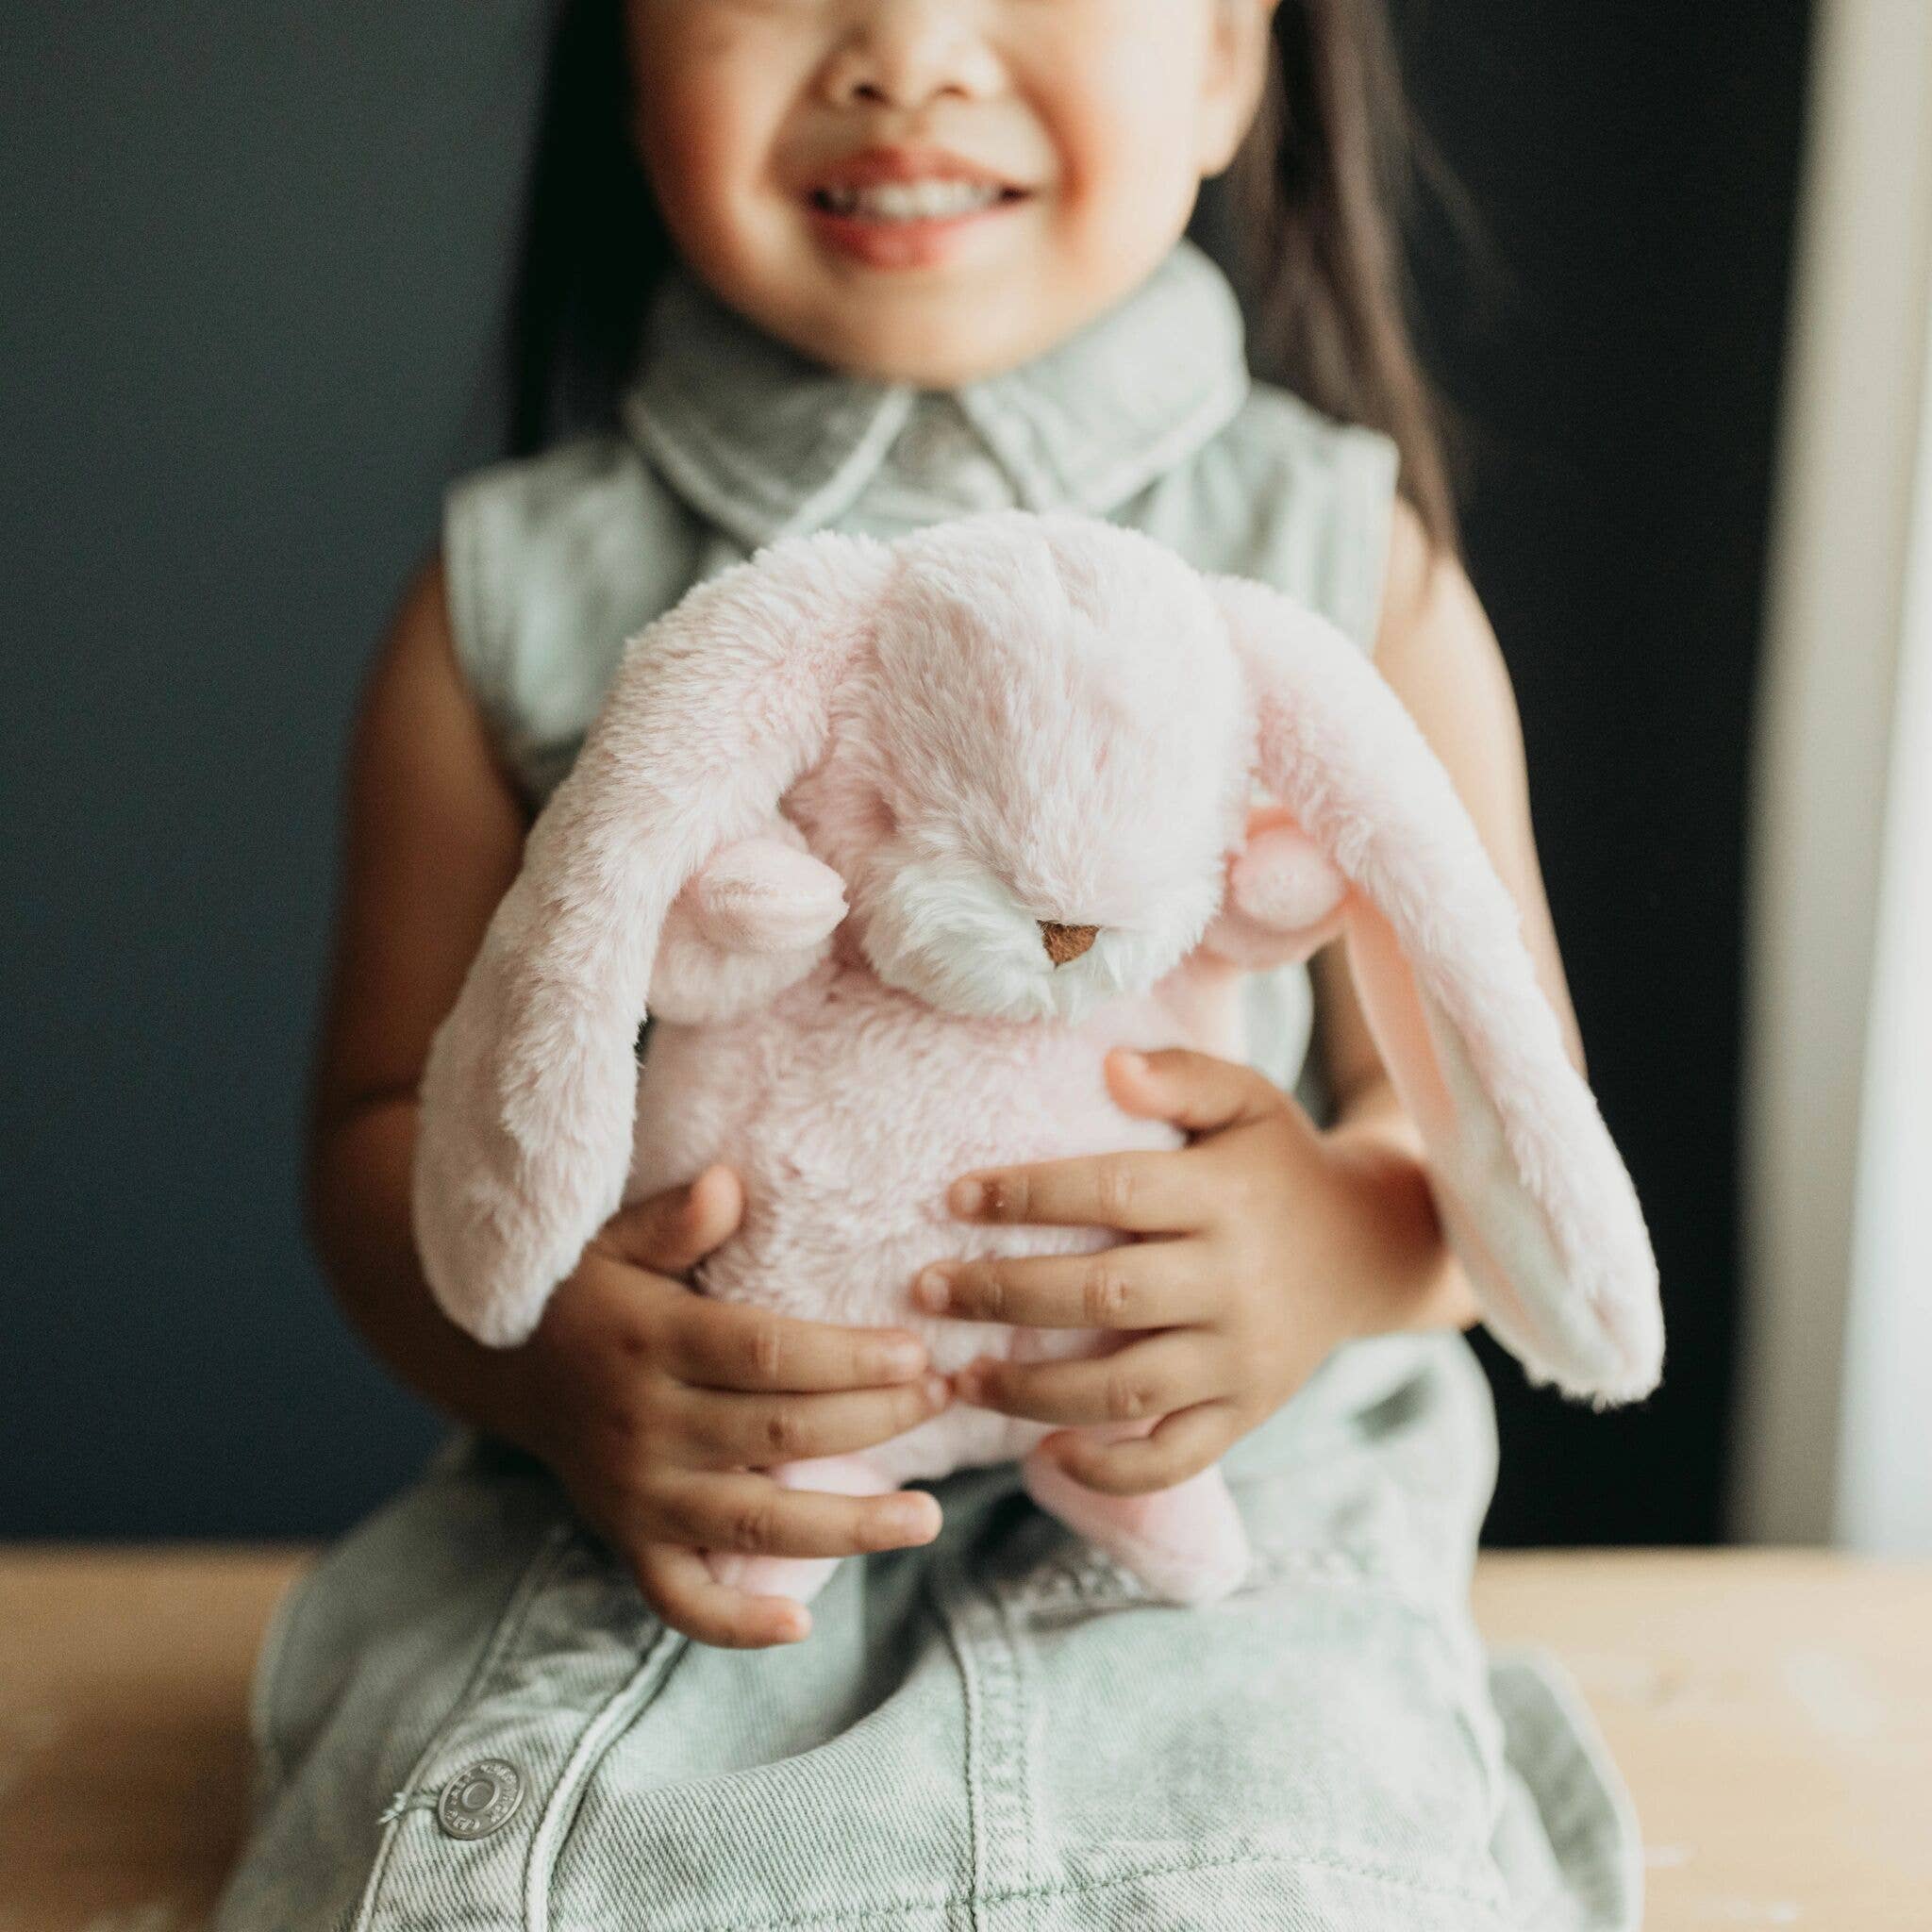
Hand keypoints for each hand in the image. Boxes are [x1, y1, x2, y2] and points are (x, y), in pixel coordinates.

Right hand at [509, 1166, 951, 1648]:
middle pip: (777, 1431)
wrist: (510, 1366)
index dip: (848, 1357)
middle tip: (944, 1400)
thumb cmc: (591, 1291)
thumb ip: (674, 1217)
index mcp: (651, 1342)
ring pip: (751, 1523)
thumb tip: (729, 1182)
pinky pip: (680, 1599)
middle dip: (875, 1420)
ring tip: (928, 1518)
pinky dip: (734, 1623)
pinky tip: (801, 1624)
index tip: (917, 1353)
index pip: (766, 1354)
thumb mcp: (617, 1239)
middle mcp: (645, 1424)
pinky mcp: (629, 1542)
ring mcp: (638, 1494)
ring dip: (847, 1526)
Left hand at [918, 1048, 1398, 1496]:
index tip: (954, 1198)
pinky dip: (1109, 1470)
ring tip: (961, 1376)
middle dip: (1003, 1295)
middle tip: (927, 1292)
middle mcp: (1233, 1283)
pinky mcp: (1246, 1413)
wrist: (1372, 1249)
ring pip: (1123, 1390)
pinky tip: (1046, 1452)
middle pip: (1102, 1297)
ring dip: (1030, 1392)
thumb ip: (1182, 1074)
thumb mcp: (1248, 1100)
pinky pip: (1174, 1457)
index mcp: (1224, 1198)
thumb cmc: (1278, 1165)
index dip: (1029, 1196)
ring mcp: (1240, 1358)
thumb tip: (1109, 1066)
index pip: (1113, 1193)